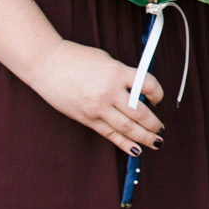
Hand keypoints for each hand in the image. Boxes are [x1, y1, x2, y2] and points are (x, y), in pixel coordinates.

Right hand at [27, 39, 164, 155]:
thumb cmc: (78, 59)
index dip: (158, 94)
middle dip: (154, 124)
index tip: (158, 99)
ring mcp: (98, 108)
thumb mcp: (107, 61)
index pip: (149, 85)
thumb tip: (140, 93)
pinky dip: (124, 143)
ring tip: (156, 142)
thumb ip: (123, 76)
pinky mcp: (87, 119)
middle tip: (161, 129)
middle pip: (140, 113)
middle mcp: (110, 92)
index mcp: (117, 72)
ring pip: (127, 128)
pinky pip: (110, 134)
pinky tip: (136, 150)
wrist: (47, 64)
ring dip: (145, 137)